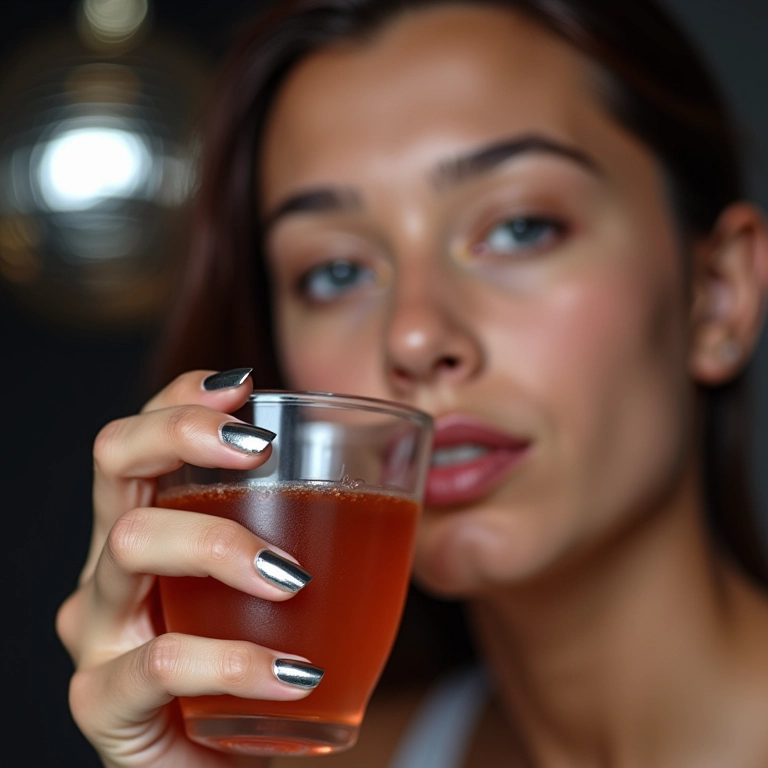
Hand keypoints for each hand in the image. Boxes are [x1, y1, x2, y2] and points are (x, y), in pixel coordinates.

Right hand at [56, 370, 318, 767]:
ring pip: (131, 547)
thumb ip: (321, 518)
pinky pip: (159, 664)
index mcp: (156, 522)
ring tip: (292, 579)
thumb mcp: (287, 578)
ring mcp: (100, 629)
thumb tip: (404, 449)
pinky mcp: (104, 701)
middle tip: (258, 449)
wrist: (238, 757)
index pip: (147, 434)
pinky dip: (232, 661)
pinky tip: (293, 674)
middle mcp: (114, 562)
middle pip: (115, 462)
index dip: (182, 397)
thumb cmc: (269, 652)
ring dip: (221, 546)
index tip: (246, 384)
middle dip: (181, 433)